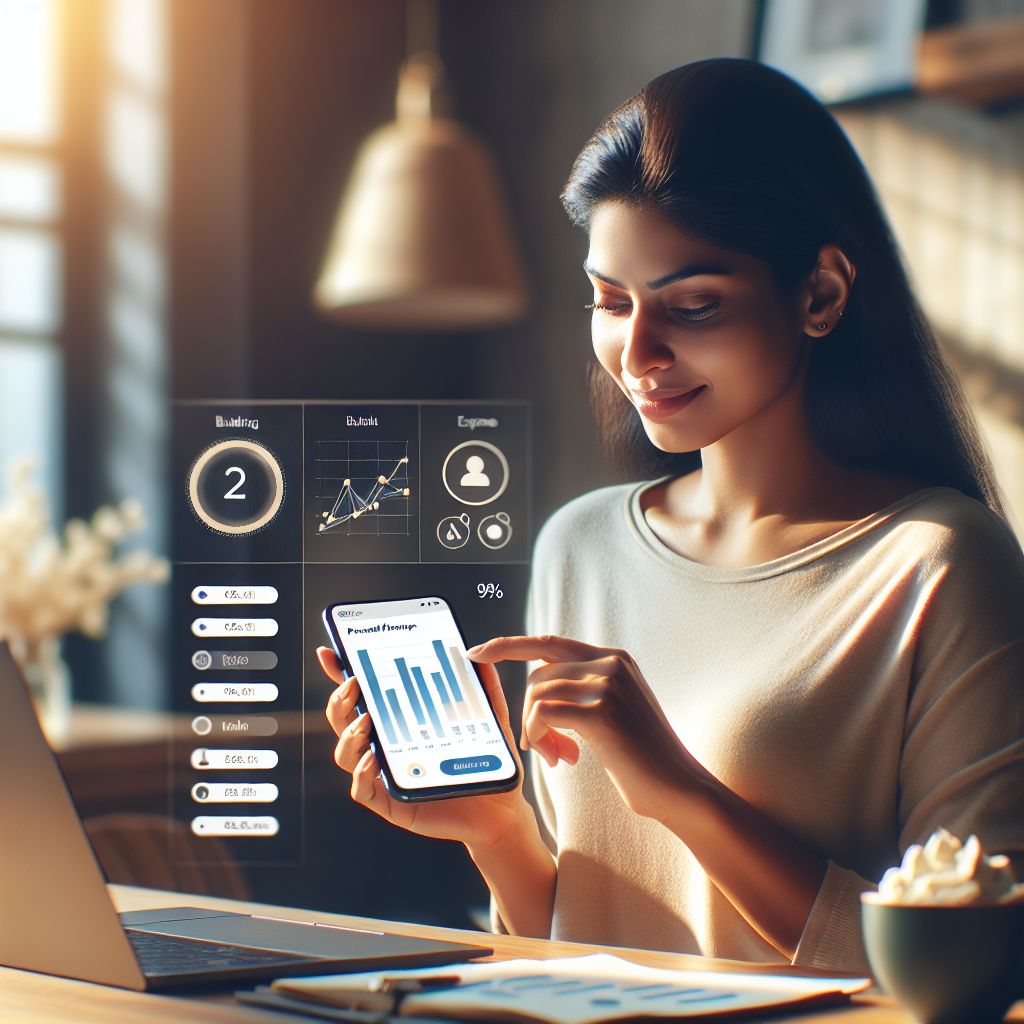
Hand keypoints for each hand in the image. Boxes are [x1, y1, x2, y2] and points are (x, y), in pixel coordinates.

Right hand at [318, 647, 530, 850]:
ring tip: (366, 722)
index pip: (363, 697)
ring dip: (347, 736)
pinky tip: (373, 758)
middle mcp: (386, 747)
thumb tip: (481, 659)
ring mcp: (386, 776)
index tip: (329, 653)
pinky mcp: (392, 804)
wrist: (501, 811)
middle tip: (354, 686)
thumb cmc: (489, 766)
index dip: (341, 675)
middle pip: (344, 722)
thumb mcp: (490, 722)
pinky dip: (361, 774)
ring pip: (345, 755)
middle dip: (339, 701)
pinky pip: (362, 791)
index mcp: (401, 724)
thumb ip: (486, 691)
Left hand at [468, 636, 826, 954]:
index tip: (477, 653)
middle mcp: (611, 662)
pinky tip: (562, 758)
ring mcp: (608, 684)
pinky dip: (541, 736)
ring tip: (559, 757)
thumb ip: (582, 691)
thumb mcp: (612, 711)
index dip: (508, 645)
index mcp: (613, 658)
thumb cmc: (642, 759)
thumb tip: (538, 686)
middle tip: (546, 749)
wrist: (680, 788)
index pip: (548, 642)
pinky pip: (544, 713)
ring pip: (538, 695)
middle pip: (538, 675)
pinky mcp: (603, 712)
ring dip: (538, 732)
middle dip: (530, 713)